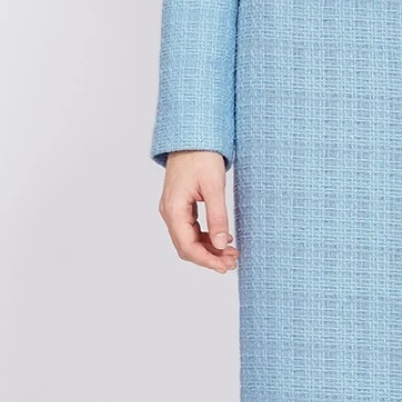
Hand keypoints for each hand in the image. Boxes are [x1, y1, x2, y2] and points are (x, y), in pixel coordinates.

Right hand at [159, 150, 237, 271]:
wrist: (192, 135)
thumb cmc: (202, 156)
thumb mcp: (214, 187)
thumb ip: (218, 217)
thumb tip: (222, 245)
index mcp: (173, 209)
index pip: (187, 246)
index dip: (206, 260)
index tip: (225, 267)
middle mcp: (169, 212)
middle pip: (186, 246)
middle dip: (209, 257)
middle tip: (233, 262)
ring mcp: (173, 209)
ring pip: (189, 239)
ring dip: (209, 249)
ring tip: (232, 254)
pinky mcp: (181, 205)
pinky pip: (191, 229)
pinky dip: (206, 237)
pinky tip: (223, 239)